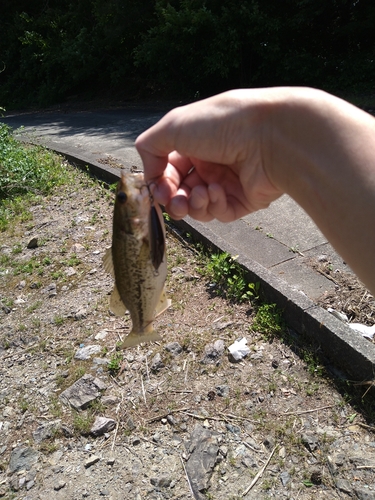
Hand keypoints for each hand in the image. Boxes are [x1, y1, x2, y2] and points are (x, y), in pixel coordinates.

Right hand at [135, 90, 282, 221]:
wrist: (269, 136)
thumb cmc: (222, 124)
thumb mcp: (173, 126)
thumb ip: (150, 147)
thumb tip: (149, 175)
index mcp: (194, 143)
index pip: (168, 170)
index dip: (159, 182)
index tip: (158, 189)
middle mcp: (210, 162)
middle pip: (181, 192)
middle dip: (173, 200)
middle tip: (174, 200)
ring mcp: (227, 182)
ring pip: (198, 206)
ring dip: (193, 204)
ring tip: (200, 194)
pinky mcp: (243, 200)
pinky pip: (220, 213)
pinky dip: (214, 205)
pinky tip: (218, 191)